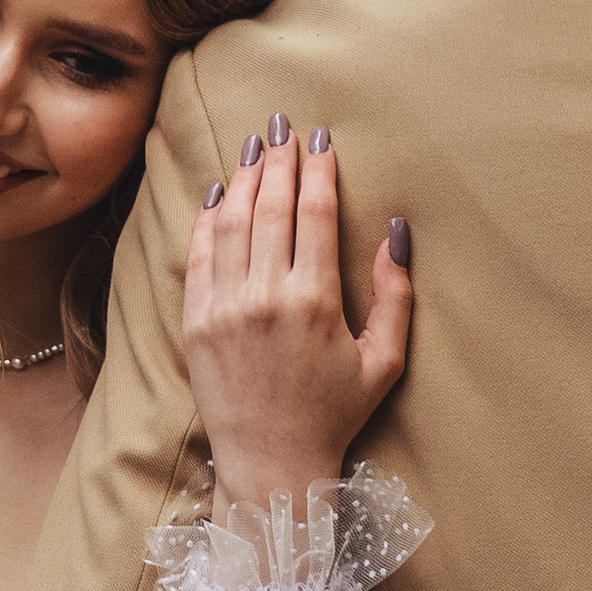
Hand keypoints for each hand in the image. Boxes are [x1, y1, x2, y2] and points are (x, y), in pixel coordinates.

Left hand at [184, 120, 411, 512]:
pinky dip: (208, 219)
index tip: (322, 141)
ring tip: (255, 148)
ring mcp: (223, 308)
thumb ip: (394, 296)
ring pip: (233, 223)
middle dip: (279, 161)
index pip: (314, 215)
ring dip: (245, 179)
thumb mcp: (382, 362)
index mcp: (314, 302)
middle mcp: (264, 297)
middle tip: (284, 127)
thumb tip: (396, 234)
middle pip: (272, 208)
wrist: (270, 463)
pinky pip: (199, 255)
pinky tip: (221, 194)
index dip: (319, 171)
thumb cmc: (333, 415)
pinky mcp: (195, 323)